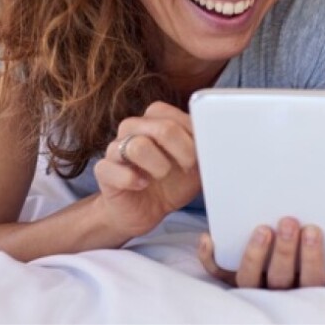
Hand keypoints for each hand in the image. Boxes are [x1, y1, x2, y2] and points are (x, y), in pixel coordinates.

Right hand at [93, 101, 201, 239]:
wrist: (145, 211)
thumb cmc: (171, 183)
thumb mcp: (195, 165)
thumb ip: (204, 148)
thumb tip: (220, 139)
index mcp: (154, 121)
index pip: (171, 113)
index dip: (190, 133)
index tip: (200, 152)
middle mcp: (132, 129)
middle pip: (160, 126)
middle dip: (183, 149)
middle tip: (189, 166)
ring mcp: (115, 149)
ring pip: (136, 145)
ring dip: (158, 164)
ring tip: (162, 175)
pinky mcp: (104, 171)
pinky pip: (111, 168)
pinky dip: (131, 179)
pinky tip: (142, 185)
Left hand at [198, 220, 324, 288]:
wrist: (289, 220)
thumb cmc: (319, 229)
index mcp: (309, 281)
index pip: (313, 280)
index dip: (313, 259)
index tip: (314, 230)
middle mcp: (279, 288)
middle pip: (280, 280)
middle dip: (285, 252)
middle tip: (289, 221)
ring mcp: (252, 282)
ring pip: (249, 280)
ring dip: (254, 255)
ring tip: (262, 228)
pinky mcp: (228, 273)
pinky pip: (216, 272)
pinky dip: (211, 257)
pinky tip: (210, 237)